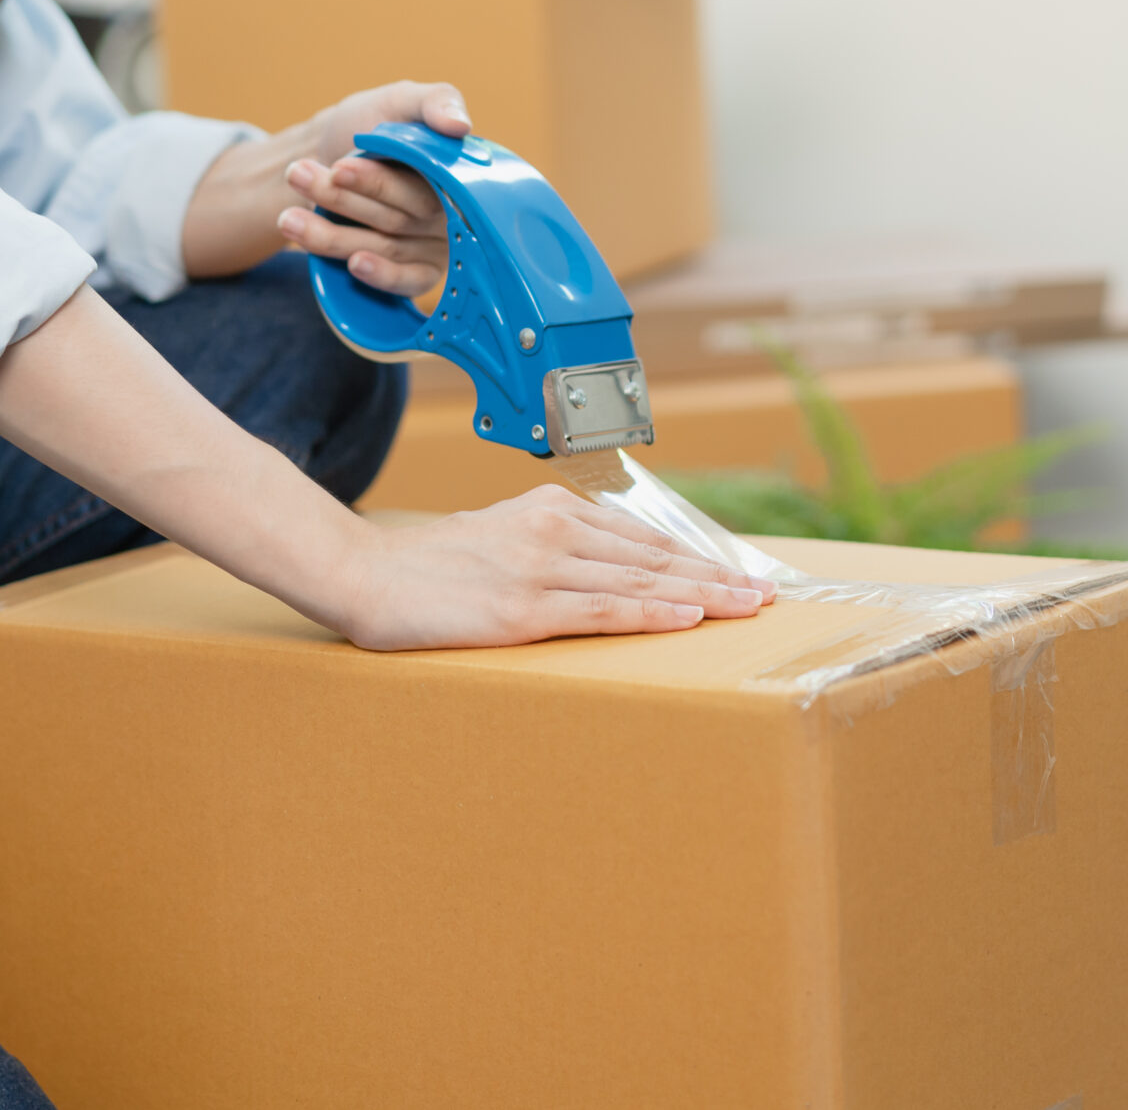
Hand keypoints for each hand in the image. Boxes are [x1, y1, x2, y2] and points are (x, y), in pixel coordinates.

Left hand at [181, 80, 471, 293]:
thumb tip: (460, 126)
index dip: (379, 182)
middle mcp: (448, 211)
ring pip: (385, 246)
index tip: (339, 169)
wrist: (331, 151)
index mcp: (452, 171)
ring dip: (333, 236)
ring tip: (287, 218)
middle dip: (343, 199)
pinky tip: (352, 265)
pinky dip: (381, 275)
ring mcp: (431, 244)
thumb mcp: (401, 99)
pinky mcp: (415, 272)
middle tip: (298, 176)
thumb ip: (435, 101)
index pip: (422, 185)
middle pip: (397, 215)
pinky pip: (406, 283)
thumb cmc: (374, 120)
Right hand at [328, 485, 777, 651]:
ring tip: (746, 607)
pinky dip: (651, 614)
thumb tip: (596, 567)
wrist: (363, 572)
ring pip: (639, 583)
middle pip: (651, 557)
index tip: (735, 571)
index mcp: (547, 509)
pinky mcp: (521, 611)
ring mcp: (538, 570)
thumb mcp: (493, 534)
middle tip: (764, 593)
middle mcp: (551, 531)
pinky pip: (602, 612)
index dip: (694, 555)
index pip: (639, 536)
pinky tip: (688, 617)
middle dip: (714, 575)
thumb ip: (545, 543)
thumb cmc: (425, 564)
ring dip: (701, 595)